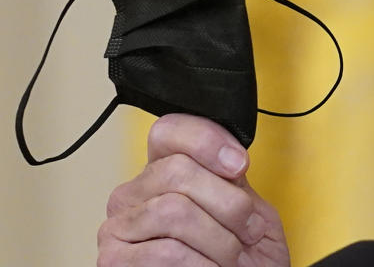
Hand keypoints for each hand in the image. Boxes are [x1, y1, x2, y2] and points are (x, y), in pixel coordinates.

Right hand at [97, 114, 290, 266]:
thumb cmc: (242, 254)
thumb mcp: (246, 207)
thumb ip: (231, 178)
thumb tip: (230, 155)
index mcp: (162, 171)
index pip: (169, 131)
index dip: (207, 141)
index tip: (240, 166)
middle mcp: (132, 194)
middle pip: (177, 171)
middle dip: (228, 203)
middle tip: (249, 230)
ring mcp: (117, 227)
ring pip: (174, 211)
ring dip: (220, 239)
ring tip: (234, 256)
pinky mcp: (113, 262)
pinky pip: (166, 252)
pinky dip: (203, 263)